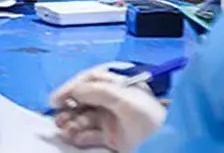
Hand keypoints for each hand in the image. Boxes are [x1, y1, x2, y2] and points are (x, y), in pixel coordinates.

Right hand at [50, 64, 166, 152]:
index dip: (72, 86)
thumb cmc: (149, 118)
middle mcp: (115, 100)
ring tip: (64, 128)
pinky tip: (74, 137)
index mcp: (121, 85)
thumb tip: (75, 91)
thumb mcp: (125, 99)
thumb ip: (98, 91)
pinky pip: (90, 134)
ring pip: (84, 117)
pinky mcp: (112, 138)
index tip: (57, 98)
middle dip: (69, 106)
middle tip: (58, 115)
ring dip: (72, 121)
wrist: (166, 145)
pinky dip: (80, 136)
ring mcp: (113, 119)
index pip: (91, 79)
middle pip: (85, 98)